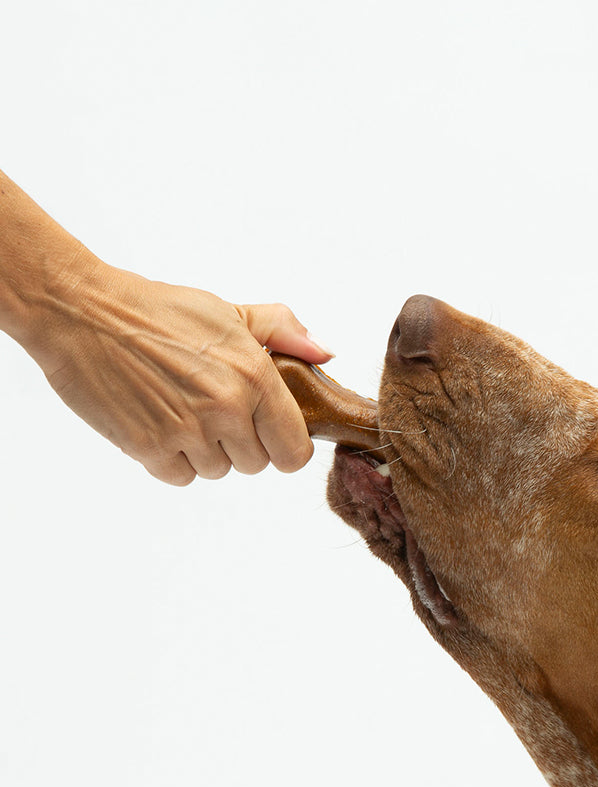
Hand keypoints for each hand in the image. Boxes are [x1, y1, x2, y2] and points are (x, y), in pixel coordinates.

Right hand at [29, 257, 332, 484]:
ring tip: (181, 409)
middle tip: (213, 410)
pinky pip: (180, 476)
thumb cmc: (156, 310)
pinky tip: (158, 422)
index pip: (294, 451)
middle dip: (240, 444)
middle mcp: (227, 409)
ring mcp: (188, 431)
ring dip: (204, 451)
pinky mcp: (149, 448)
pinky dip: (171, 459)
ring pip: (217, 470)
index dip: (284, 447)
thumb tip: (325, 353)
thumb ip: (283, 333)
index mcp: (255, 377)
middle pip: (256, 464)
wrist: (82, 313)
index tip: (269, 436)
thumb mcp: (228, 312)